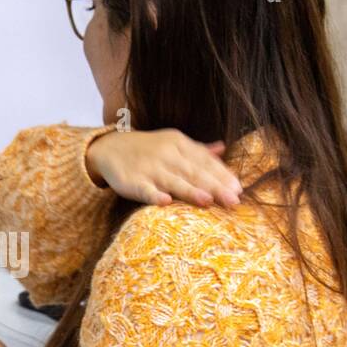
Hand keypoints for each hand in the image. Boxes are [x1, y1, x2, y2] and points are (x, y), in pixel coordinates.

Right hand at [85, 127, 241, 206]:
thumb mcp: (172, 143)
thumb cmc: (147, 149)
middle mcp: (166, 154)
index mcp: (178, 144)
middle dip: (214, 186)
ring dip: (190, 191)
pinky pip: (144, 189)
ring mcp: (148, 168)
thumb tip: (223, 148)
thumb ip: (197, 149)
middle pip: (193, 172)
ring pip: (173, 181)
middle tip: (233, 200)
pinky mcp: (131, 181)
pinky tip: (166, 202)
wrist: (108, 147)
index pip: (204, 160)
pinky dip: (154, 195)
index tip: (239, 188)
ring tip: (208, 201)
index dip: (222, 174)